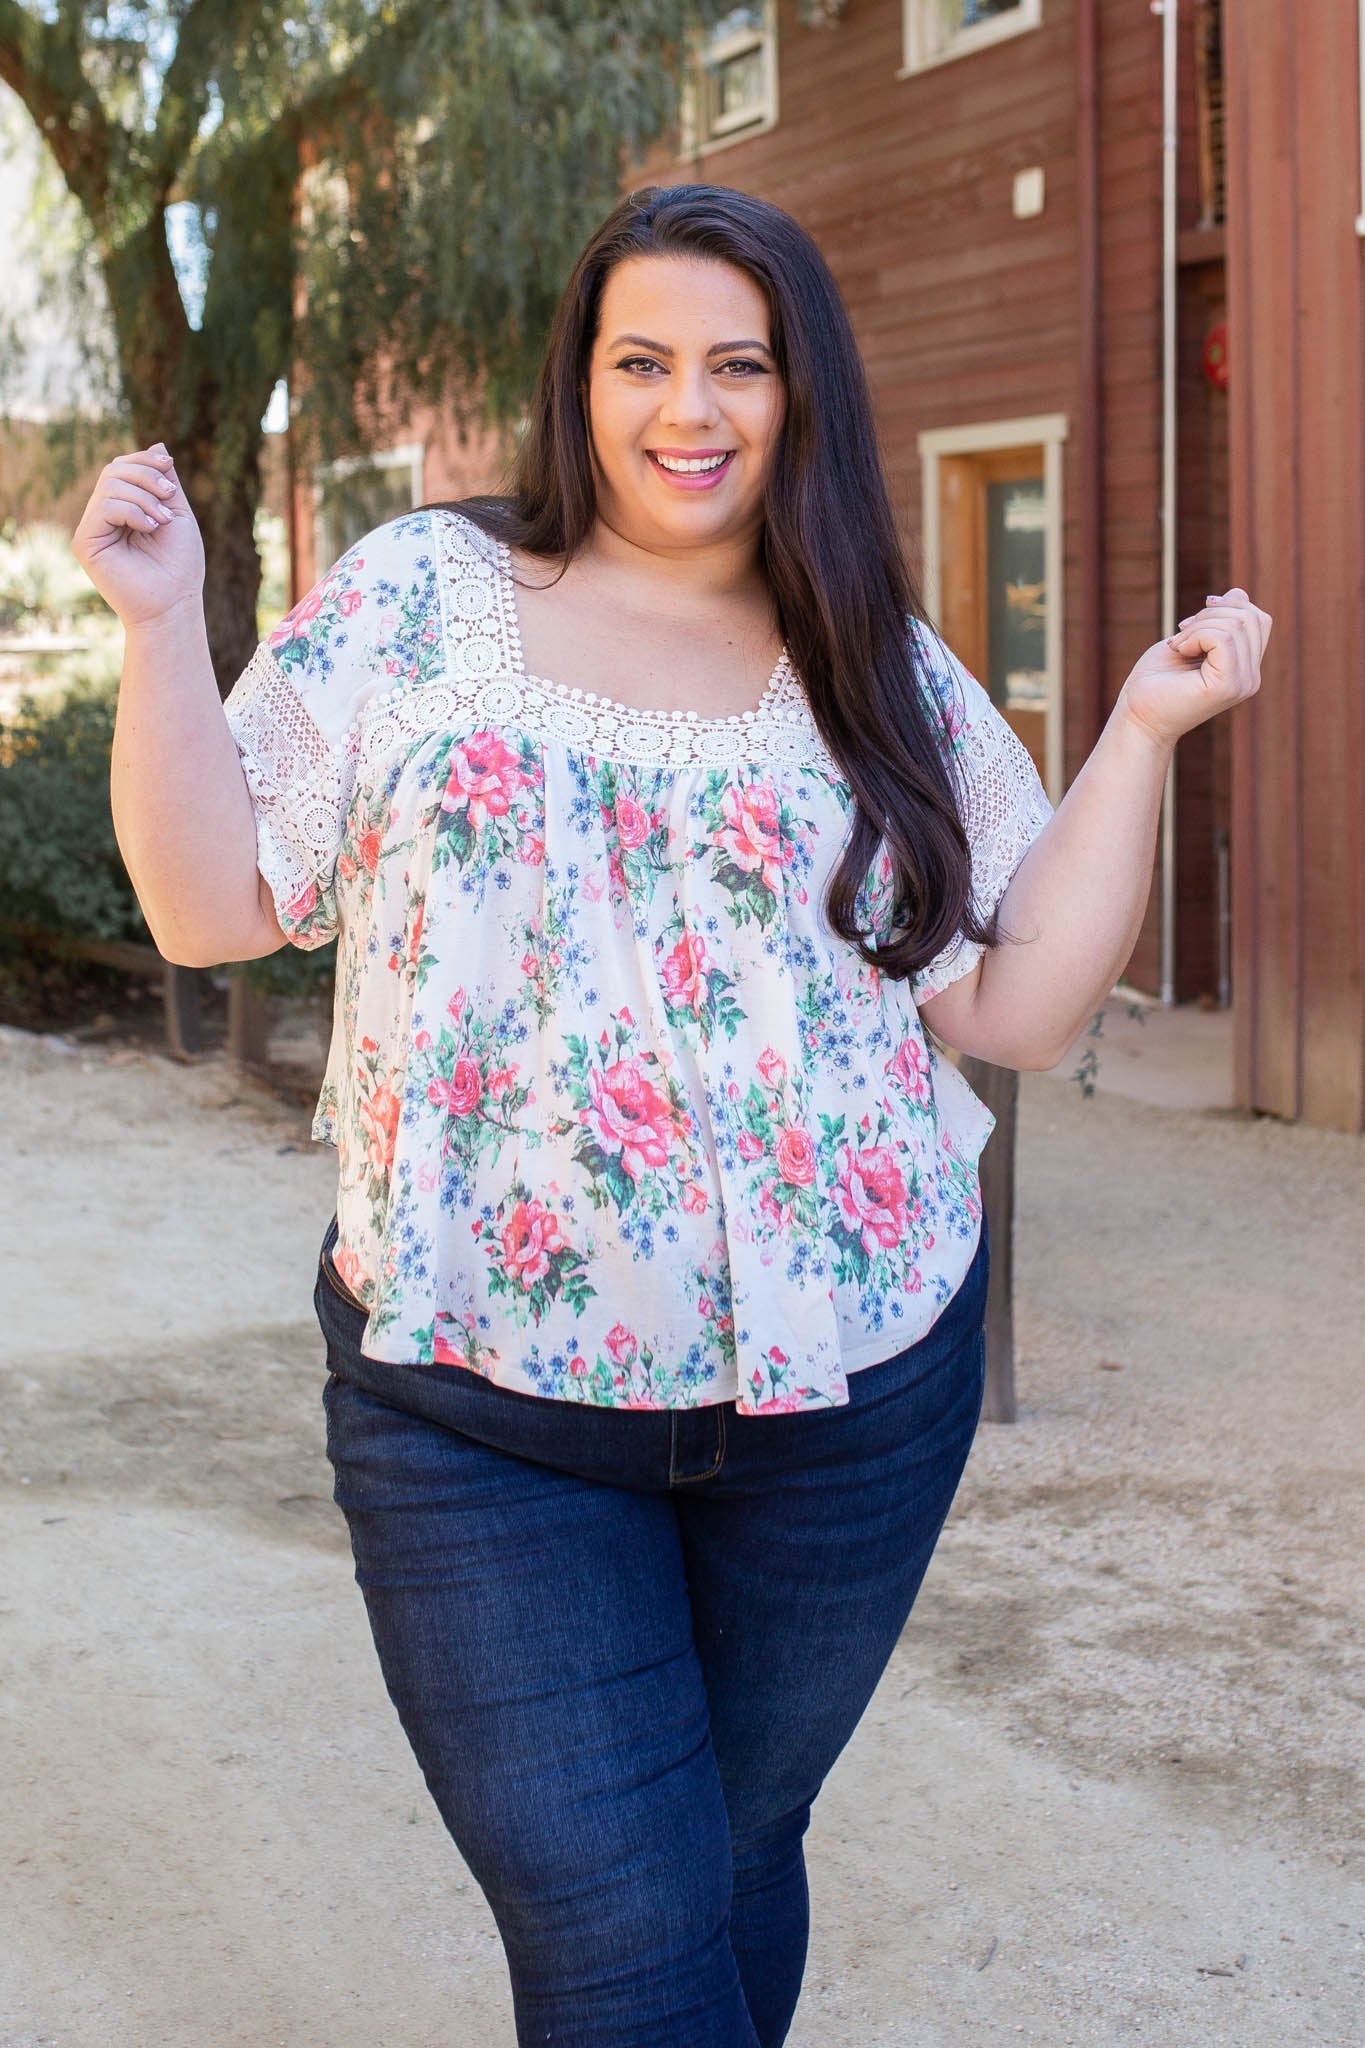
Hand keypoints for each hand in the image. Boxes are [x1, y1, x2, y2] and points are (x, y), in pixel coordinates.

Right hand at [71, 443, 205, 628]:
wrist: (175, 604)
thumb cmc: (180, 566)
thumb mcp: (177, 512)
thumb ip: (165, 481)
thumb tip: (158, 444)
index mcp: (123, 508)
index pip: (122, 467)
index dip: (144, 460)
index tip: (169, 467)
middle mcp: (102, 516)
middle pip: (114, 470)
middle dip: (146, 475)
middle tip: (169, 497)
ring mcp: (92, 529)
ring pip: (109, 485)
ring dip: (143, 496)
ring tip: (162, 521)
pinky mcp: (84, 543)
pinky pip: (104, 507)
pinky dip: (131, 511)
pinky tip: (150, 528)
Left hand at [1116, 588, 1271, 751]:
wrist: (1136, 716)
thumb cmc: (1157, 680)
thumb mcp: (1191, 639)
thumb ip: (1219, 620)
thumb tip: (1238, 593)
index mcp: (1245, 668)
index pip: (1257, 619)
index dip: (1225, 608)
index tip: (1189, 624)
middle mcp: (1250, 678)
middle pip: (1252, 618)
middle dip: (1211, 614)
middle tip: (1181, 633)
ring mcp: (1242, 684)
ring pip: (1237, 625)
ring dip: (1198, 626)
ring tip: (1177, 645)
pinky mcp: (1227, 686)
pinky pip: (1223, 638)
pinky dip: (1195, 635)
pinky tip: (1179, 651)